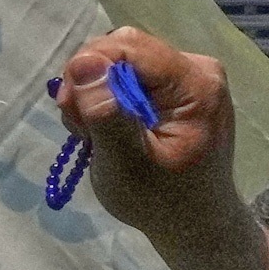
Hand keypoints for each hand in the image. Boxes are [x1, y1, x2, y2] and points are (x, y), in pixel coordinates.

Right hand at [52, 27, 254, 269]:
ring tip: (96, 137)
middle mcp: (198, 70)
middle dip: (90, 83)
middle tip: (82, 129)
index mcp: (196, 84)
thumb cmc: (162, 201)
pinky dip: (108, 101)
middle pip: (121, 49)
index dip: (88, 67)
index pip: (128, 46)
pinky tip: (108, 132)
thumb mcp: (125, 163)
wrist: (194, 223)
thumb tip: (84, 61)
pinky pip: (128, 77)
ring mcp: (188, 77)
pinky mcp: (175, 88)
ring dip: (95, 96)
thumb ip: (105, 113)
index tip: (71, 107)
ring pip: (119, 62)